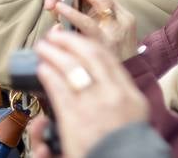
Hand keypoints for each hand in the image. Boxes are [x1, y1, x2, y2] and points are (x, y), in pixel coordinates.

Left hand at [32, 28, 149, 157]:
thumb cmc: (126, 142)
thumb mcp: (135, 112)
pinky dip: (48, 74)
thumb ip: (122, 92)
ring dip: (54, 53)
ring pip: (71, 67)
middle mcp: (112, 92)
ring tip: (43, 47)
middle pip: (89, 56)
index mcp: (128, 91)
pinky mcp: (74, 118)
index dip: (89, 43)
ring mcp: (93, 104)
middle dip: (70, 42)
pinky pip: (59, 88)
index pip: (108, 58)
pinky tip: (42, 68)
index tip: (77, 37)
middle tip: (56, 35)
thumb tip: (107, 80)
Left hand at [46, 0, 138, 60]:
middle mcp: (121, 17)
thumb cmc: (111, 62)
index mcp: (118, 12)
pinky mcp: (108, 44)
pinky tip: (59, 12)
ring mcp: (116, 29)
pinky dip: (72, 14)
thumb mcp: (101, 39)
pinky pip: (88, 24)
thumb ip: (83, 27)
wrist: (131, 83)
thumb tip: (56, 26)